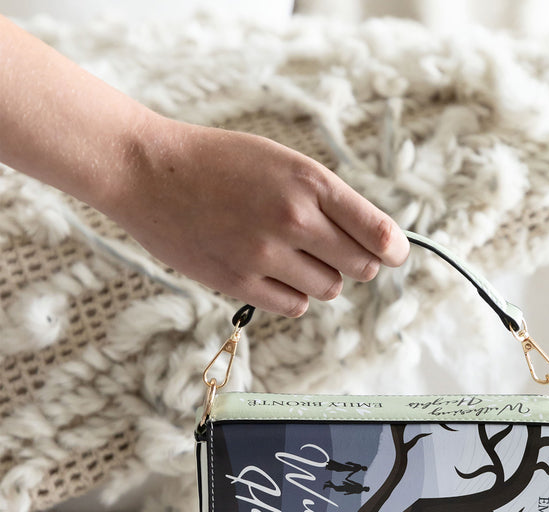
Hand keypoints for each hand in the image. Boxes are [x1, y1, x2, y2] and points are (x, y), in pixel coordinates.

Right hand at [107, 117, 409, 316]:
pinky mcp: (238, 282)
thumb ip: (326, 199)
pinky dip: (294, 295)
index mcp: (310, 182)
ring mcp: (264, 255)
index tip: (394, 254)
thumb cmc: (219, 162)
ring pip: (329, 290)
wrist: (148, 171)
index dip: (395, 249)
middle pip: (361, 268)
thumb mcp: (282, 162)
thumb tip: (372, 241)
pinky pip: (295, 306)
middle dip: (357, 262)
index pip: (378, 233)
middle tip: (335, 251)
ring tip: (293, 255)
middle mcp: (293, 219)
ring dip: (322, 277)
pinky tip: (274, 272)